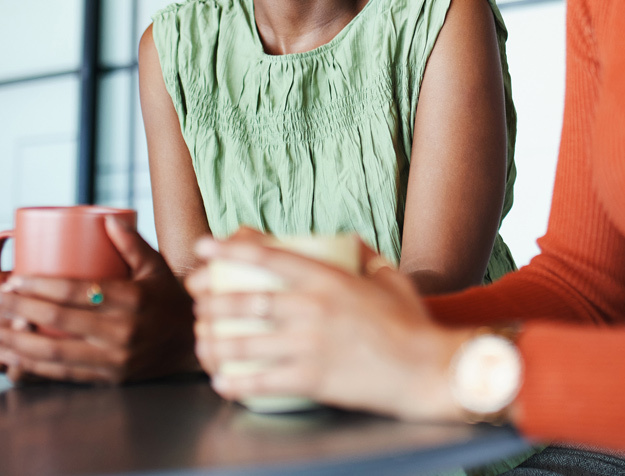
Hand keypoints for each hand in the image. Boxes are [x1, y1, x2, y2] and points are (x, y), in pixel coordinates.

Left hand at [0, 216, 196, 384]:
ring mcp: (114, 359)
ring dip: (14, 342)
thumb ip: (131, 242)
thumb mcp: (156, 266)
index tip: (10, 280)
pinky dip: (32, 366)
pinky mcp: (108, 378)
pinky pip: (63, 373)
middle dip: (14, 310)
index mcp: (132, 299)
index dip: (39, 286)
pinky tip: (8, 356)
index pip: (76, 292)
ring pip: (54, 352)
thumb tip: (106, 219)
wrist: (193, 343)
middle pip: (57, 321)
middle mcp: (121, 332)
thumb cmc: (170, 298)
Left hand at [186, 229, 471, 421]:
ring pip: (247, 342)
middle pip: (246, 300)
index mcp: (329, 279)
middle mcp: (314, 309)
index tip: (204, 247)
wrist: (427, 370)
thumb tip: (345, 240)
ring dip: (215, 341)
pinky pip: (263, 382)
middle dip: (211, 299)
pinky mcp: (313, 380)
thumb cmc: (411, 324)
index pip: (269, 257)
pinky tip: (221, 382)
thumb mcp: (389, 277)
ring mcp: (311, 346)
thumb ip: (364, 255)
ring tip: (201, 341)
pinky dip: (237, 383)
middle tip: (196, 299)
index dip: (230, 249)